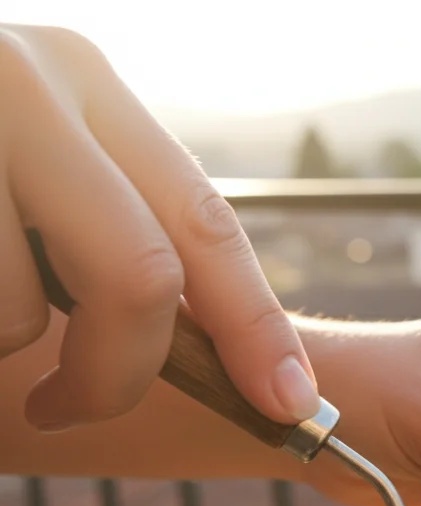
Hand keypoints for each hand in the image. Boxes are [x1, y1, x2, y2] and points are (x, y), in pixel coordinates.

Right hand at [0, 24, 317, 430]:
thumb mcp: (23, 165)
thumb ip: (94, 226)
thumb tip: (187, 342)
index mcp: (81, 83)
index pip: (204, 224)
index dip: (255, 326)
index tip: (291, 403)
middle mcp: (25, 81)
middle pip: (139, 276)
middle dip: (116, 373)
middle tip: (68, 406)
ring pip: (15, 310)